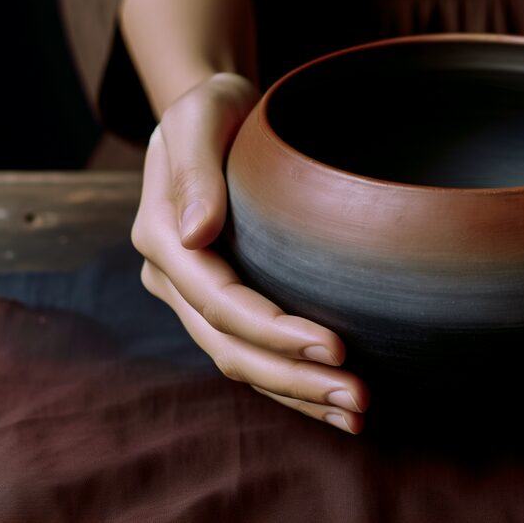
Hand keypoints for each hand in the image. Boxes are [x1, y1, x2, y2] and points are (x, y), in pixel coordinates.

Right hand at [132, 72, 369, 432]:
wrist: (214, 118)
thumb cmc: (214, 109)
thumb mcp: (200, 115)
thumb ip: (193, 168)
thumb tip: (196, 234)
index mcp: (163, 238)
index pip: (220, 302)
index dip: (276, 331)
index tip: (337, 347)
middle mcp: (173, 279)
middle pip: (232, 347)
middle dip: (295, 379)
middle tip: (360, 398)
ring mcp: (195, 299)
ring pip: (242, 364)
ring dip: (298, 395)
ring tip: (358, 414)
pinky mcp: (222, 306)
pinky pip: (253, 356)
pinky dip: (292, 385)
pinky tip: (333, 403)